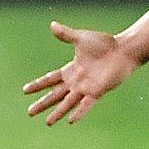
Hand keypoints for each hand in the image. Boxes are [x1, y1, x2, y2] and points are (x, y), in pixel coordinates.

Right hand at [24, 22, 139, 125]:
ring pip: (67, 103)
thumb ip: (66, 35)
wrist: (123, 50)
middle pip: (55, 95)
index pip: (50, 79)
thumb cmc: (104, 43)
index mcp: (71, 70)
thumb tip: (52, 25)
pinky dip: (79, 112)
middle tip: (29, 113)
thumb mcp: (80, 38)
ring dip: (57, 112)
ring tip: (47, 123)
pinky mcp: (97, 91)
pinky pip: (86, 104)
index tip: (25, 91)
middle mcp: (76, 82)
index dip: (38, 85)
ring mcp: (86, 88)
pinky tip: (70, 120)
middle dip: (42, 103)